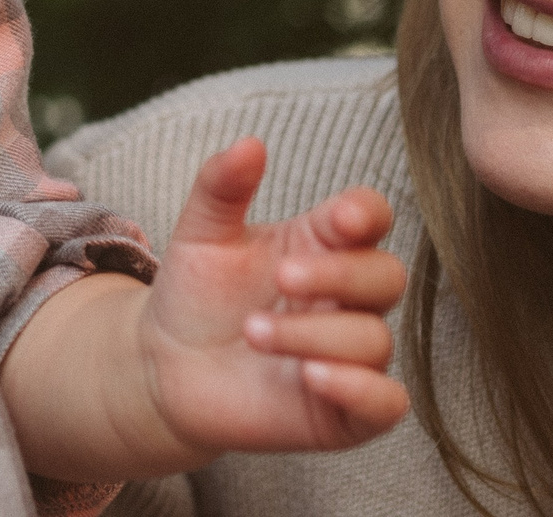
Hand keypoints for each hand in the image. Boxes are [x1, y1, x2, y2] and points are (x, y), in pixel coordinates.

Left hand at [139, 136, 410, 457]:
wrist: (166, 367)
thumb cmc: (196, 295)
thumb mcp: (201, 235)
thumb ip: (221, 187)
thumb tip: (249, 143)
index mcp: (320, 244)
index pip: (370, 217)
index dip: (367, 214)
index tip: (341, 217)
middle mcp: (345, 298)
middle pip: (385, 275)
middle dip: (338, 275)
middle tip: (280, 279)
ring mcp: (350, 353)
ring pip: (373, 338)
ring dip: (314, 334)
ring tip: (253, 334)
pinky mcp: (347, 409)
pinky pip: (386, 401)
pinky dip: (360, 389)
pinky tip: (311, 376)